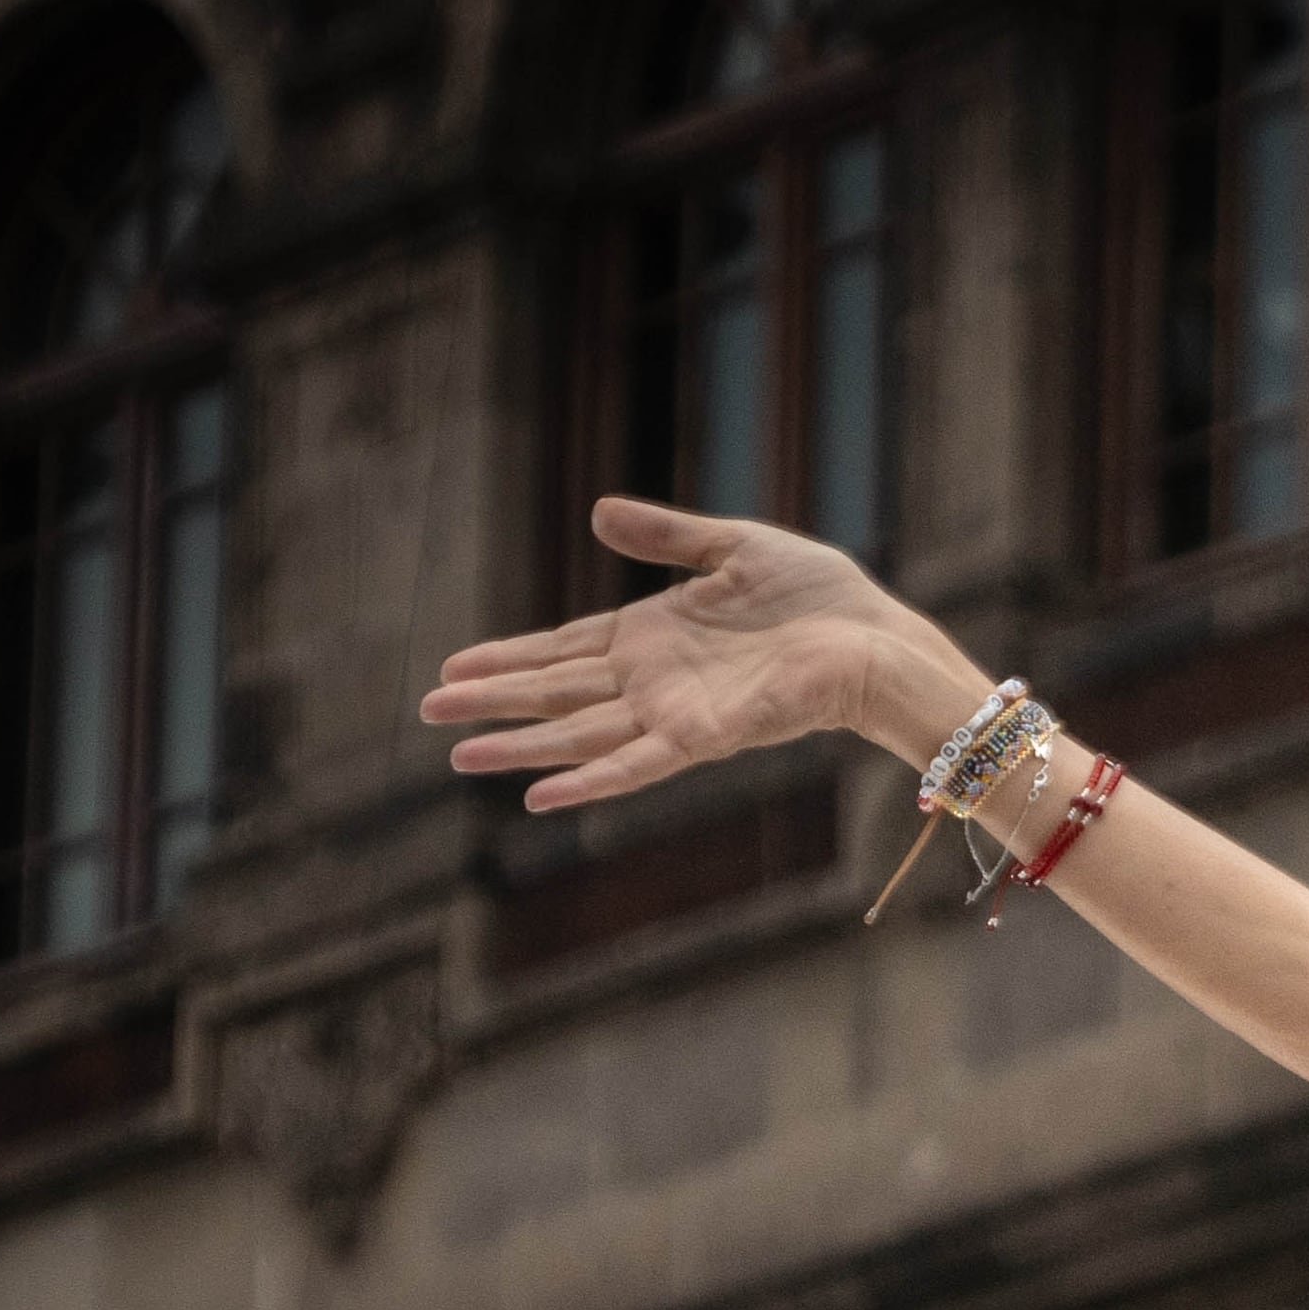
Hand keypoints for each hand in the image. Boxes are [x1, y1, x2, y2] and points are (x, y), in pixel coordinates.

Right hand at [424, 498, 983, 812]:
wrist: (878, 636)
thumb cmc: (821, 598)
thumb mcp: (732, 548)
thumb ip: (666, 537)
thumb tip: (598, 512)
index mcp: (654, 636)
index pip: (562, 650)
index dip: (507, 658)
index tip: (452, 668)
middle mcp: (655, 681)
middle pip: (556, 695)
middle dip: (493, 704)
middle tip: (430, 713)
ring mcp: (676, 713)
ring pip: (580, 735)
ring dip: (521, 747)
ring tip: (461, 757)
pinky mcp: (708, 737)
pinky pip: (638, 765)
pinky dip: (590, 781)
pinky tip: (541, 797)